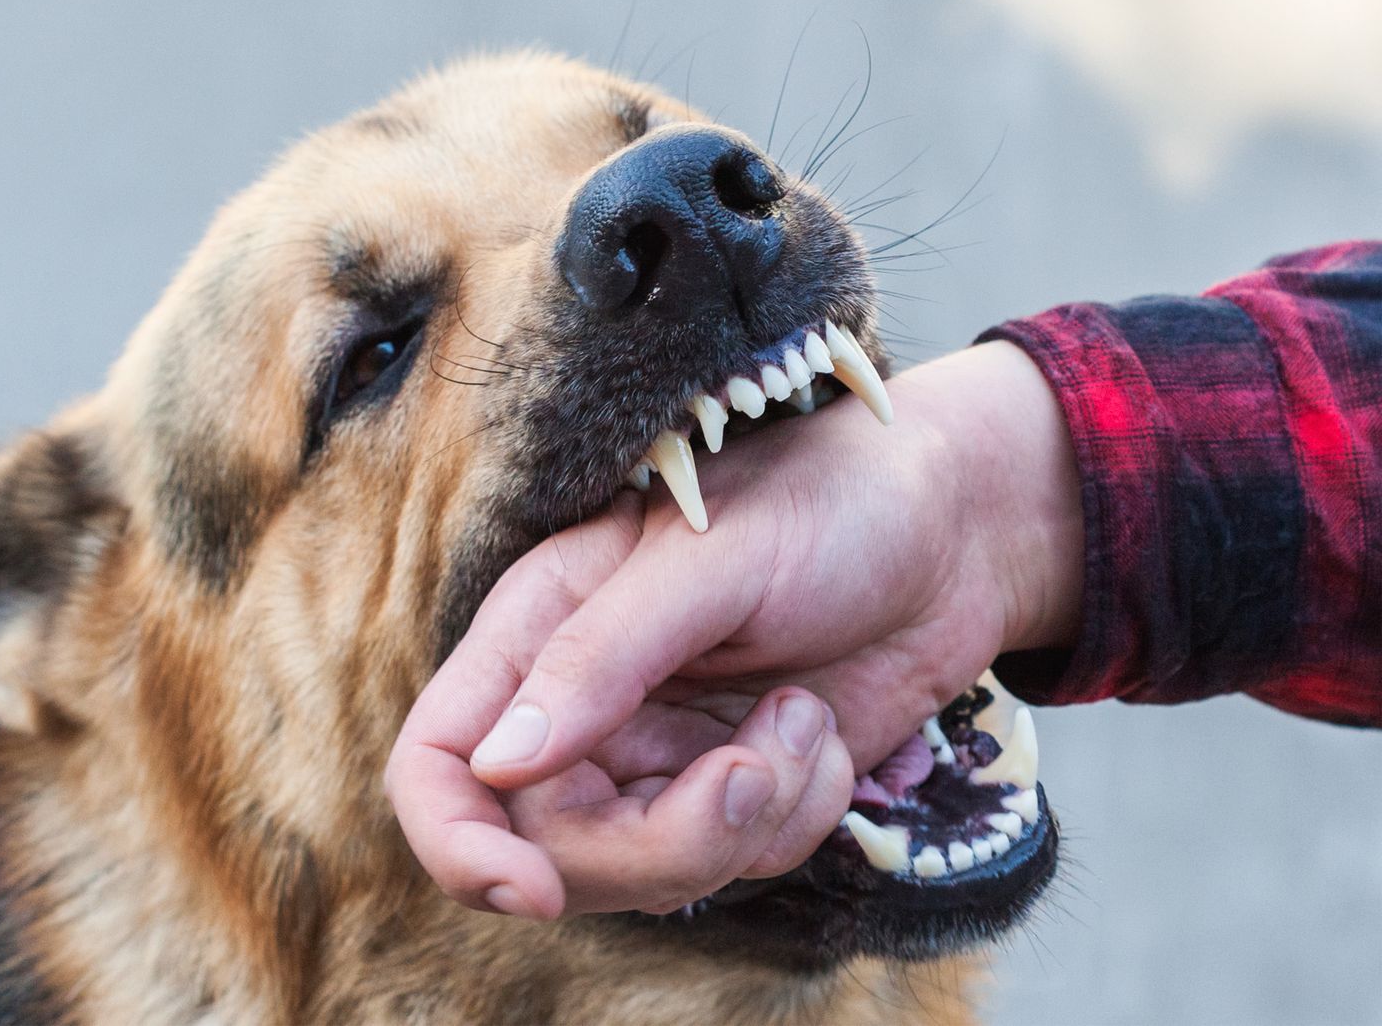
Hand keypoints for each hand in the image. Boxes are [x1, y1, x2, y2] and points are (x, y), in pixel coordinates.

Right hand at [385, 341, 1081, 918]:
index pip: (438, 762)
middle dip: (662, 843)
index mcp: (541, 627)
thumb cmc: (824, 500)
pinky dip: (796, 814)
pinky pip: (737, 863)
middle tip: (755, 775)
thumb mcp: (709, 560)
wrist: (953, 532)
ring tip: (805, 723)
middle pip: (549, 850)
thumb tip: (499, 764)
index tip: (534, 891)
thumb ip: (600, 656)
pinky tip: (824, 734)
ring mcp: (656, 757)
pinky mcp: (731, 789)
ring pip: (648, 874)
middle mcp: (581, 706)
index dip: (457, 844)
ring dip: (748, 821)